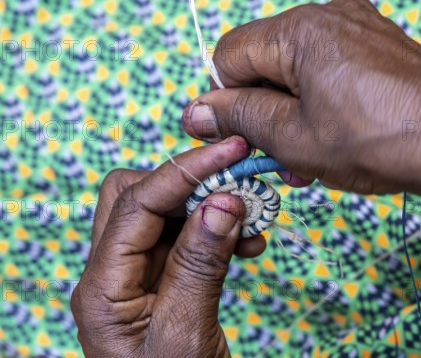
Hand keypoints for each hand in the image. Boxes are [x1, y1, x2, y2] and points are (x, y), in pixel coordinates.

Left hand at [71, 137, 263, 356]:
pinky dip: (216, 230)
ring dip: (208, 206)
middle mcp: (111, 274)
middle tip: (237, 183)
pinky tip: (247, 242)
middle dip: (187, 182)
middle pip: (135, 196)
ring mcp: (135, 277)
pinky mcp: (161, 281)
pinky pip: (185, 239)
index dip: (185, 170)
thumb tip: (223, 201)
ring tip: (253, 218)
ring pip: (164, 214)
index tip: (230, 151)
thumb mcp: (186, 334)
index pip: (137, 203)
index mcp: (102, 288)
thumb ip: (199, 264)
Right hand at [182, 0, 420, 217]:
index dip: (225, 102)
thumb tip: (197, 110)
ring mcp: (361, 27)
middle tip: (278, 159)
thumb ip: (241, 117)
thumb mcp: (296, 139)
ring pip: (300, 70)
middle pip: (266, 61)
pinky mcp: (383, 46)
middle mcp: (329, 15)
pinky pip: (334, 71)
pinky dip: (325, 104)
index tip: (237, 139)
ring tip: (311, 159)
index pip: (229, 56)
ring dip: (294, 114)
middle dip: (264, 112)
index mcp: (299, 29)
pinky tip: (339, 139)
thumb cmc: (383, 142)